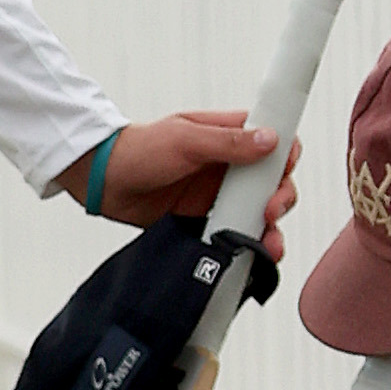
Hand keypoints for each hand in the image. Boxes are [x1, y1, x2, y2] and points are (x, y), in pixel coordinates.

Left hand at [56, 112, 300, 264]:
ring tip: (268, 244)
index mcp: (228, 136)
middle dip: (280, 198)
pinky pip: (236, 232)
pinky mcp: (207, 219)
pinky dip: (247, 243)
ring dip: (270, 228)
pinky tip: (251, 254)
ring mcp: (219, 194)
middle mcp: (229, 166)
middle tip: (269, 210)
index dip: (286, 158)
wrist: (105, 181)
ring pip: (259, 212)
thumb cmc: (139, 149)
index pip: (274, 142)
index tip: (282, 173)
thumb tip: (270, 139)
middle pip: (273, 183)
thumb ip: (228, 142)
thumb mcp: (185, 139)